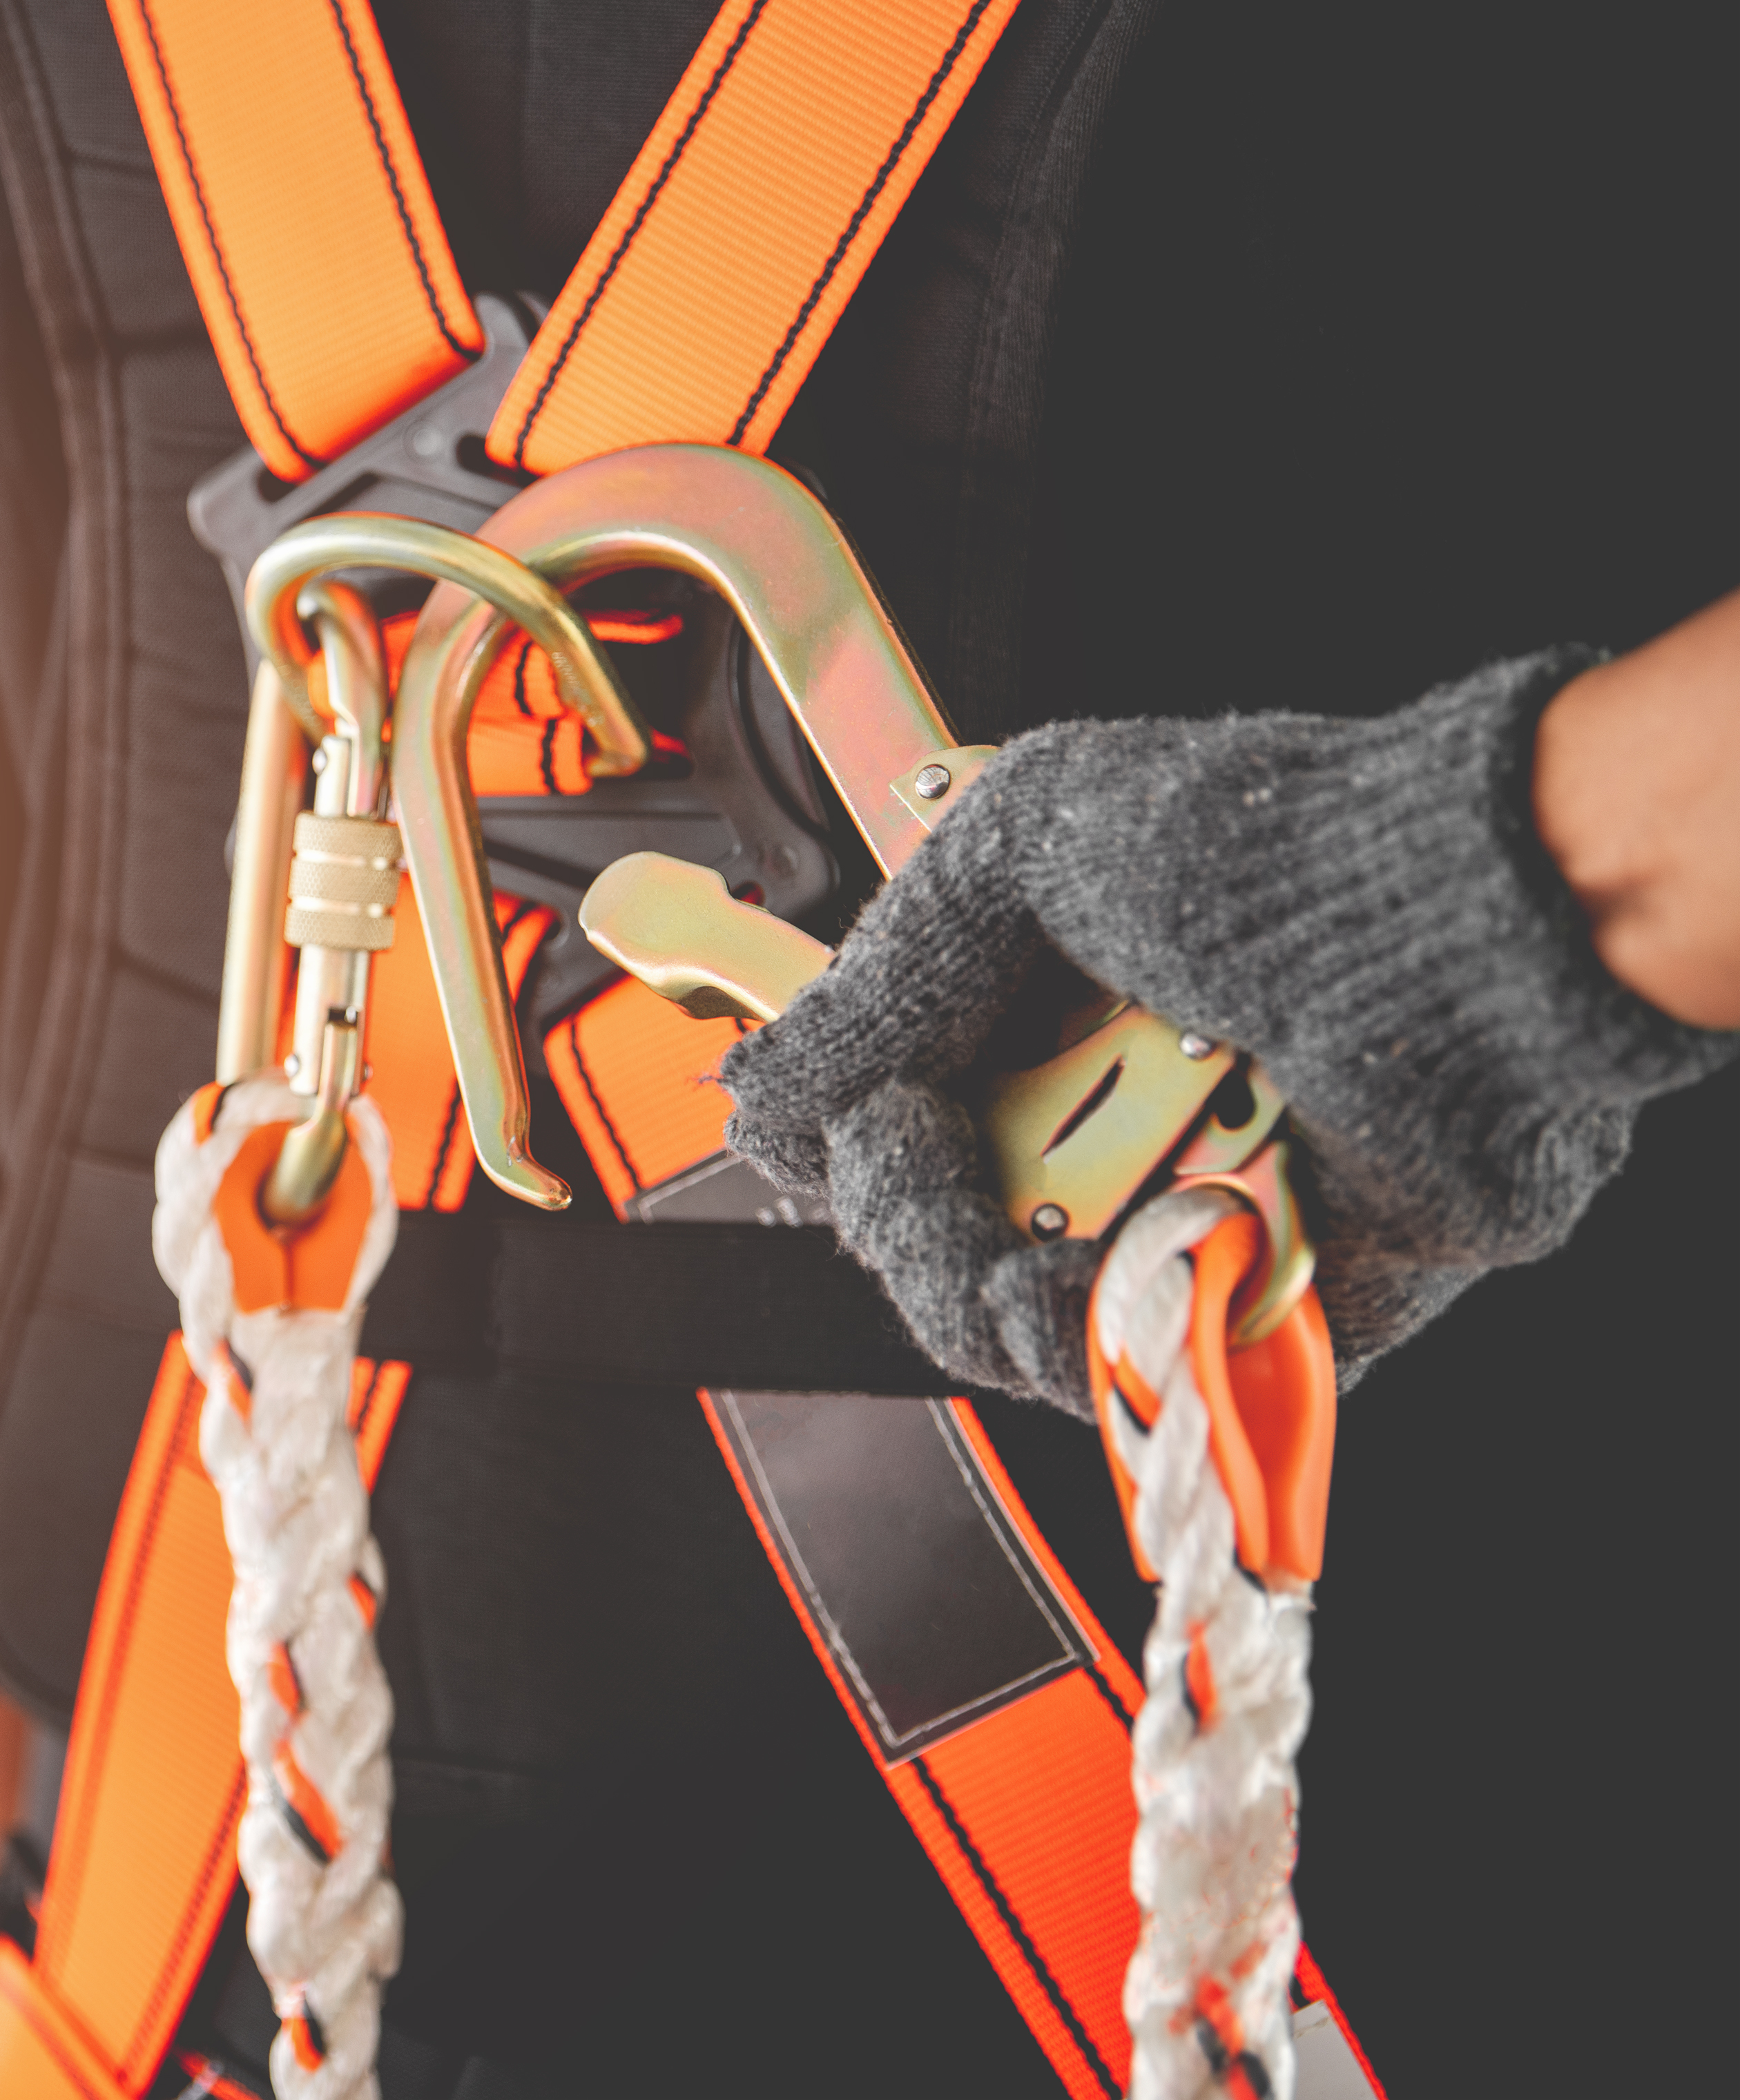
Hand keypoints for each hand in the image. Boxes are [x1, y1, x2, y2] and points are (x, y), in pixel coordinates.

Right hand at [717, 648, 1738, 1409]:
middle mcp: (1097, 1111)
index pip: (878, 1121)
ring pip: (1007, 1326)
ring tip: (1023, 1259)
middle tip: (924, 1156)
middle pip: (923, 1236)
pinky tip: (1109, 1283)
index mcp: (1031, 1007)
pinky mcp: (1261, 1305)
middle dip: (903, 1220)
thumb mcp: (1019, 846)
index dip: (845, 1143)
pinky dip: (1106, 1345)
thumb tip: (759, 1097)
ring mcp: (1174, 1212)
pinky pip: (1144, 1375)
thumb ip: (878, 977)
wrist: (1462, 938)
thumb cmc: (1272, 850)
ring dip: (981, 1298)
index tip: (859, 1121)